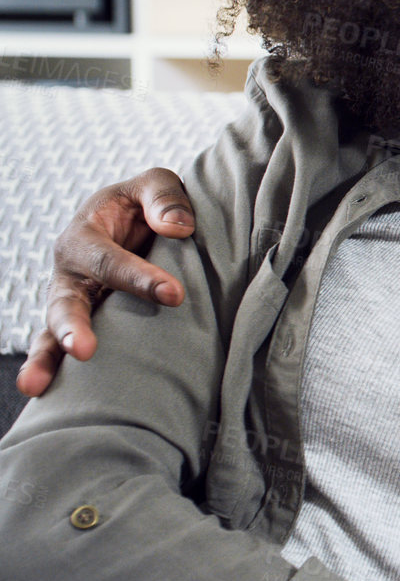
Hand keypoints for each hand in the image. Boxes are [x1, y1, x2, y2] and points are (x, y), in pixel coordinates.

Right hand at [16, 168, 195, 397]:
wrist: (138, 219)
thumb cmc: (147, 202)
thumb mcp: (155, 184)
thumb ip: (164, 196)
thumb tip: (179, 228)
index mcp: (85, 234)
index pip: (108, 259)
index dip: (139, 277)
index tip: (174, 294)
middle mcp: (69, 271)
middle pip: (64, 302)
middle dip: (72, 326)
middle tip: (85, 350)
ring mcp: (71, 300)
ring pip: (52, 330)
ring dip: (49, 356)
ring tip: (38, 386)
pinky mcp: (81, 322)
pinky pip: (59, 346)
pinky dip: (52, 368)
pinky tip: (45, 396)